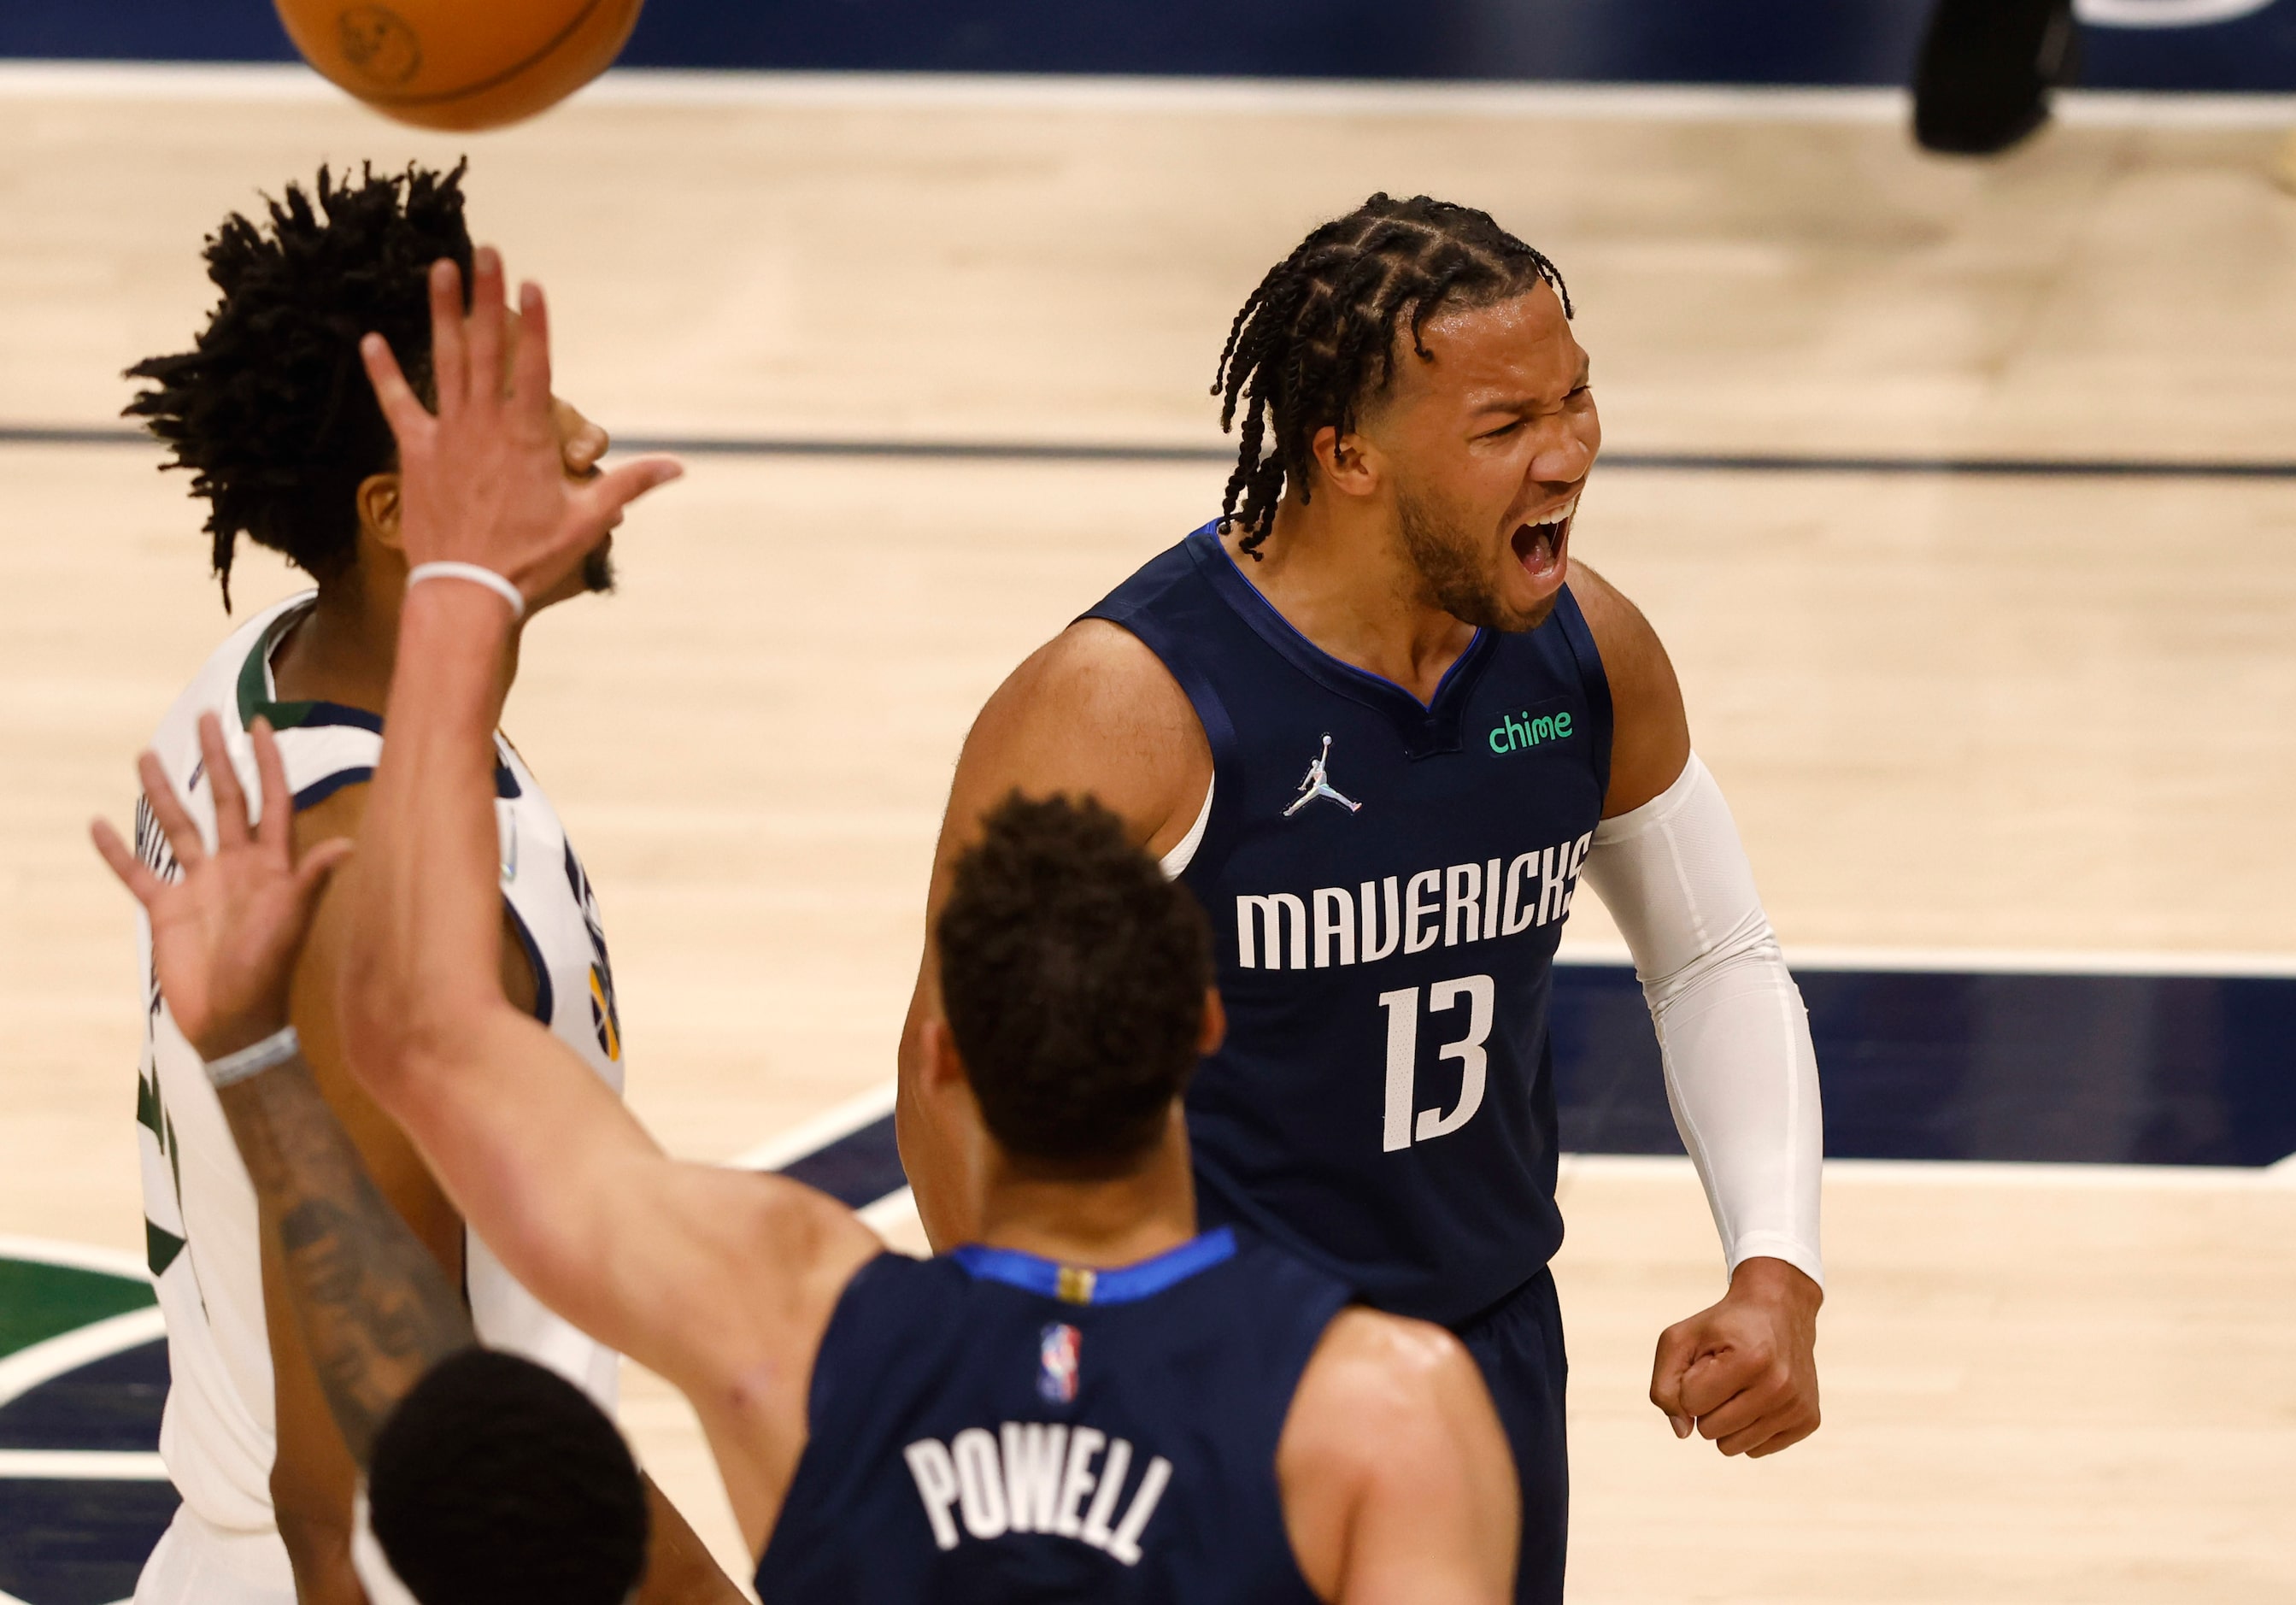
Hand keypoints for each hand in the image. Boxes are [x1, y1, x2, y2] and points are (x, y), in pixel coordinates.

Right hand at [91, 713, 351, 1060]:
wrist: (235, 1022)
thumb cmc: (270, 972)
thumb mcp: (293, 922)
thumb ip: (312, 880)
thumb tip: (348, 844)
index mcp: (271, 864)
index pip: (270, 801)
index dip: (267, 763)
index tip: (259, 724)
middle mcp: (235, 866)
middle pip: (223, 800)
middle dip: (216, 760)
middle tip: (206, 717)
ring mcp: (199, 885)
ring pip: (178, 826)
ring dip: (161, 792)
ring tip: (143, 754)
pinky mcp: (166, 909)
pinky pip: (137, 873)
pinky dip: (116, 852)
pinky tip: (98, 824)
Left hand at [360, 247, 681, 609]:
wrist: (466, 590)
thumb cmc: (530, 560)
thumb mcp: (587, 523)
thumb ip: (630, 486)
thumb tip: (677, 467)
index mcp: (528, 436)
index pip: (533, 366)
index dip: (533, 323)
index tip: (530, 282)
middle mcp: (485, 424)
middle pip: (485, 348)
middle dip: (485, 296)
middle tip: (483, 251)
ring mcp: (448, 435)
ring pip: (443, 361)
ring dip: (441, 313)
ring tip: (439, 270)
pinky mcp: (417, 454)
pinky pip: (398, 405)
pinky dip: (384, 373)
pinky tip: (371, 340)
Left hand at [1648, 1256, 1821, 1457]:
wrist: (1778, 1309)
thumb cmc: (1722, 1328)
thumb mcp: (1680, 1340)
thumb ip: (1664, 1386)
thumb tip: (1683, 1432)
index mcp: (1750, 1360)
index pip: (1690, 1403)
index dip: (1689, 1383)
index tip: (1707, 1361)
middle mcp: (1780, 1386)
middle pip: (1710, 1430)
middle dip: (1706, 1404)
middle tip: (1724, 1374)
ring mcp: (1798, 1406)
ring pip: (1732, 1447)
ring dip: (1726, 1420)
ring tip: (1741, 1386)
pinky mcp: (1809, 1421)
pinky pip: (1756, 1450)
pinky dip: (1748, 1428)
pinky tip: (1759, 1397)